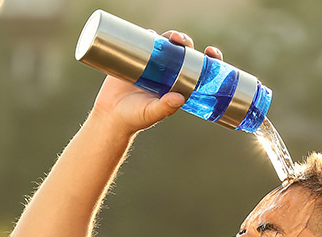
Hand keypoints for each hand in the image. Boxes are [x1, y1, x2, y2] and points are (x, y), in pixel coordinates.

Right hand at [88, 30, 225, 136]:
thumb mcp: (152, 113)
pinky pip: (145, 43)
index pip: (200, 68)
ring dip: (170, 36)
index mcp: (179, 84)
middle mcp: (168, 72)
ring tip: (170, 37)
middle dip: (185, 41)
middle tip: (181, 41)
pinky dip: (149, 35)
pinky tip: (151, 33)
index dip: (209, 58)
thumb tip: (180, 99)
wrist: (111, 116)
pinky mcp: (136, 59)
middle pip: (183, 51)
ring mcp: (152, 64)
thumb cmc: (135, 118)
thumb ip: (165, 107)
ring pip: (166, 44)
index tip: (211, 52)